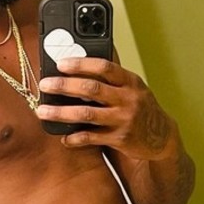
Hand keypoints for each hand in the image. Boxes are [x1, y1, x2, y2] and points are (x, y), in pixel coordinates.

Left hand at [36, 57, 173, 157]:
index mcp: (130, 81)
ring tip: (42, 111)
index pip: (104, 67)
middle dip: (64, 86)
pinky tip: (64, 137)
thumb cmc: (140, 108)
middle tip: (45, 85)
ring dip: (61, 113)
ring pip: (87, 114)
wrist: (161, 137)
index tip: (60, 63)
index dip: (80, 64)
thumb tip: (78, 67)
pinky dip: (75, 138)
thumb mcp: (133, 88)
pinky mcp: (120, 139)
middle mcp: (128, 99)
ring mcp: (124, 119)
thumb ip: (111, 79)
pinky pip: (92, 137)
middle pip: (91, 88)